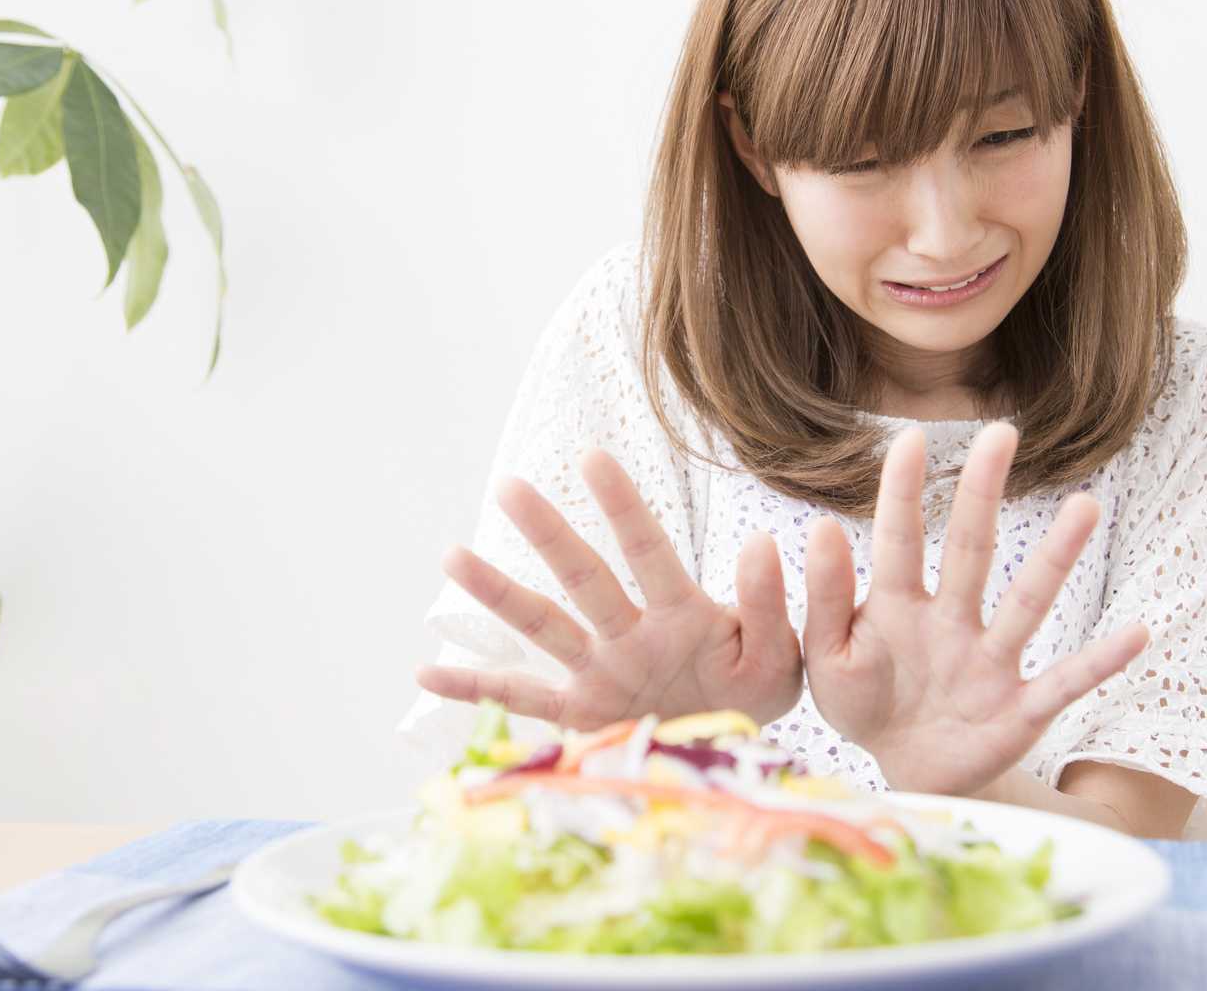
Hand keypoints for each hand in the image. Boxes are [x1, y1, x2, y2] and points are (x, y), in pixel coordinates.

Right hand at [416, 448, 802, 731]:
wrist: (747, 750)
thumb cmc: (759, 687)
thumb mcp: (780, 652)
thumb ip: (765, 603)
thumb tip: (759, 542)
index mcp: (681, 614)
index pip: (648, 551)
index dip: (623, 506)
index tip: (592, 456)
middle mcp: (630, 634)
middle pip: (584, 577)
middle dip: (549, 534)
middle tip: (509, 486)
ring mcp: (602, 673)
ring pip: (543, 627)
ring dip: (499, 593)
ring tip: (451, 554)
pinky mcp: (584, 717)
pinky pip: (524, 701)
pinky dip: (475, 689)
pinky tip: (427, 667)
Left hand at [801, 423, 1149, 795]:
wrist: (904, 771)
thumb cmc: (865, 703)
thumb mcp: (826, 656)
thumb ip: (826, 598)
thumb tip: (821, 526)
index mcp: (897, 605)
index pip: (898, 539)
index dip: (901, 492)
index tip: (908, 437)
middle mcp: (951, 620)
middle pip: (969, 549)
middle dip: (981, 493)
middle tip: (1002, 432)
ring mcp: (990, 661)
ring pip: (1026, 602)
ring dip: (1056, 558)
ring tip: (1085, 506)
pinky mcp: (1019, 709)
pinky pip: (1065, 681)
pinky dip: (1100, 662)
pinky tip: (1138, 633)